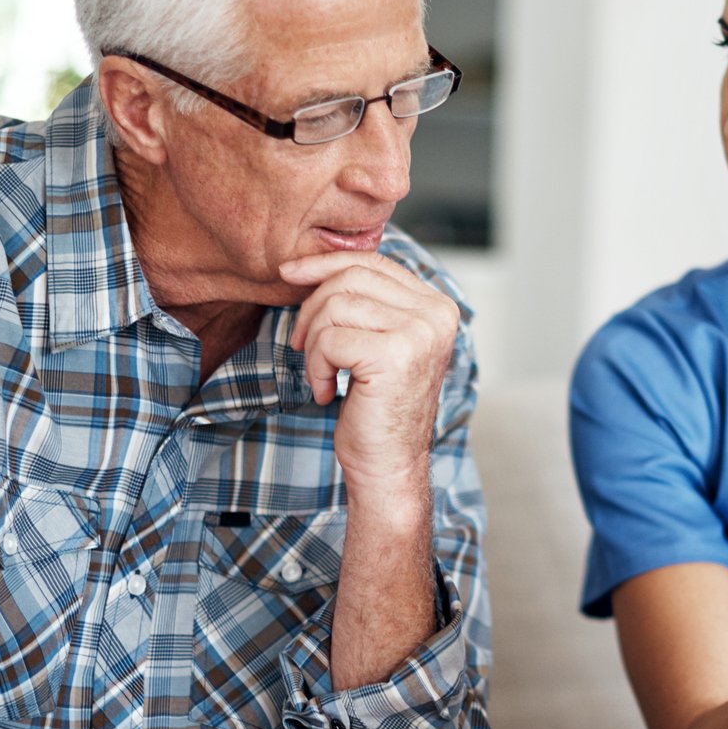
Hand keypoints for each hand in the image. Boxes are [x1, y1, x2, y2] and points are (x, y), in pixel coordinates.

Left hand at [280, 252, 458, 496]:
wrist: (387, 466)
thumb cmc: (375, 409)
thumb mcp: (374, 341)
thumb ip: (365, 301)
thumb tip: (307, 263)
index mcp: (437, 306)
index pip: (374, 262)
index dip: (325, 263)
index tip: (290, 272)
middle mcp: (437, 315)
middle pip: (351, 277)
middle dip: (312, 307)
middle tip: (302, 344)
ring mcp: (420, 333)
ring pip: (335, 306)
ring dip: (314, 344)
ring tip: (322, 375)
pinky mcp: (394, 355)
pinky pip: (329, 339)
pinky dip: (316, 367)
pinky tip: (326, 392)